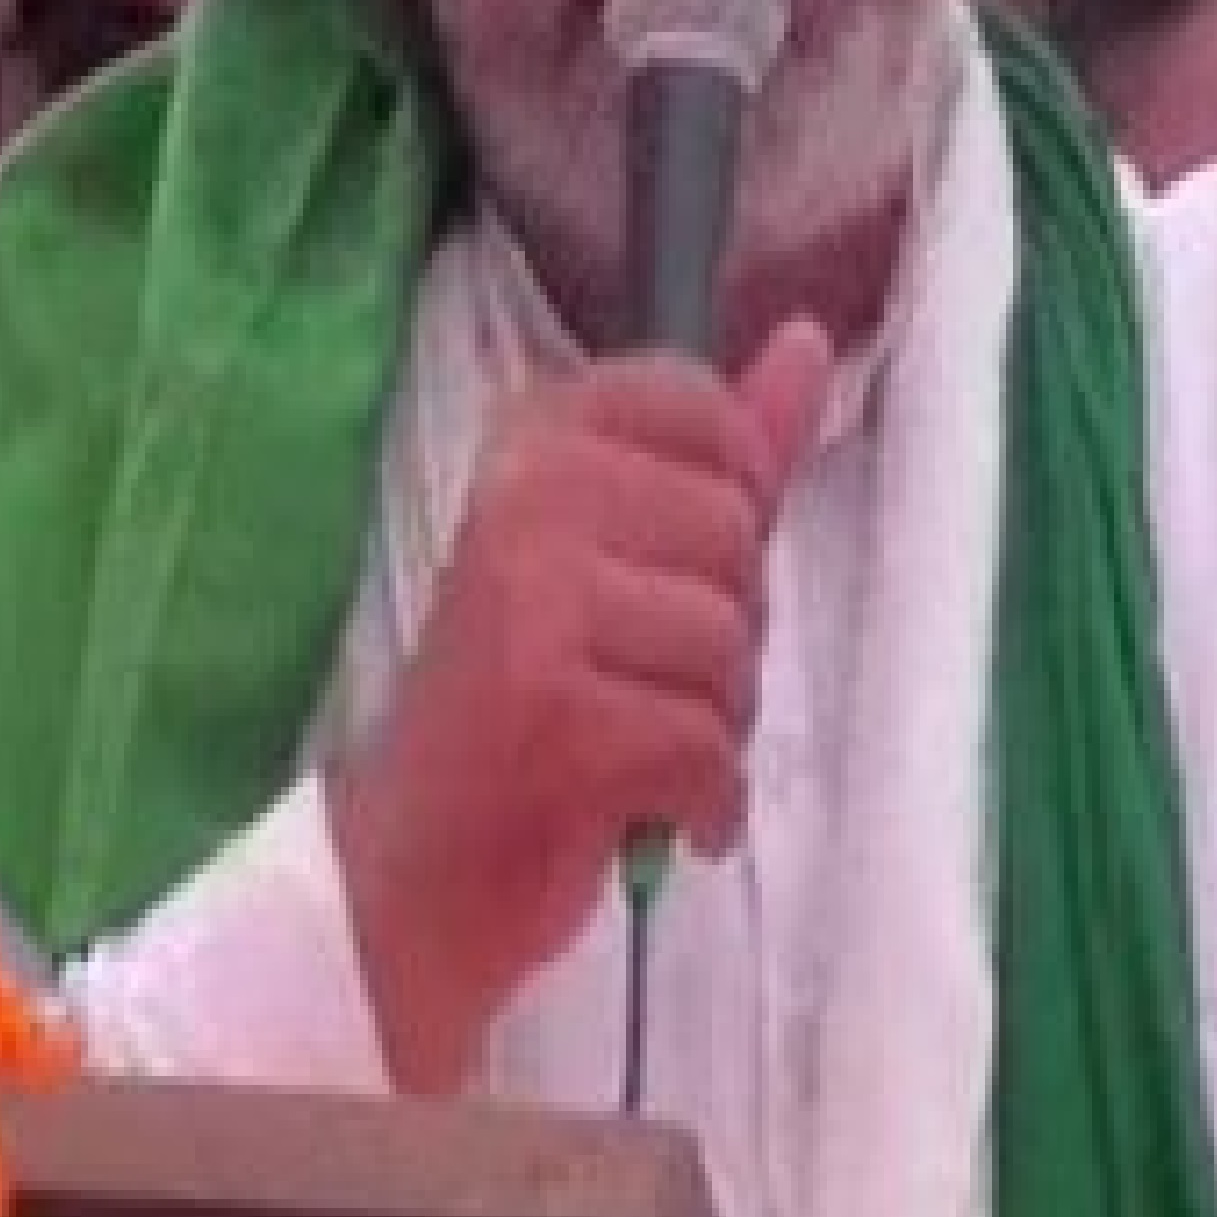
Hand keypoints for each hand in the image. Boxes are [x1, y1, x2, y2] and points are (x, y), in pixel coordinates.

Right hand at [330, 321, 836, 1093]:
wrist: (408, 875)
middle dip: (723, 632)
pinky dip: (702, 802)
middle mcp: (524, 503)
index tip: (672, 568)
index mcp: (531, 442)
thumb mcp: (617, 558)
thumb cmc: (523, 711)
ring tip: (633, 752)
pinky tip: (648, 814)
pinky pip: (707, 744)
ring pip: (730, 643)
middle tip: (638, 683)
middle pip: (735, 534)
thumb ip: (719, 453)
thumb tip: (808, 342)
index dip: (727, 496)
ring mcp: (534, 606)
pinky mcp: (555, 717)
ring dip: (713, 726)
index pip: (696, 406)